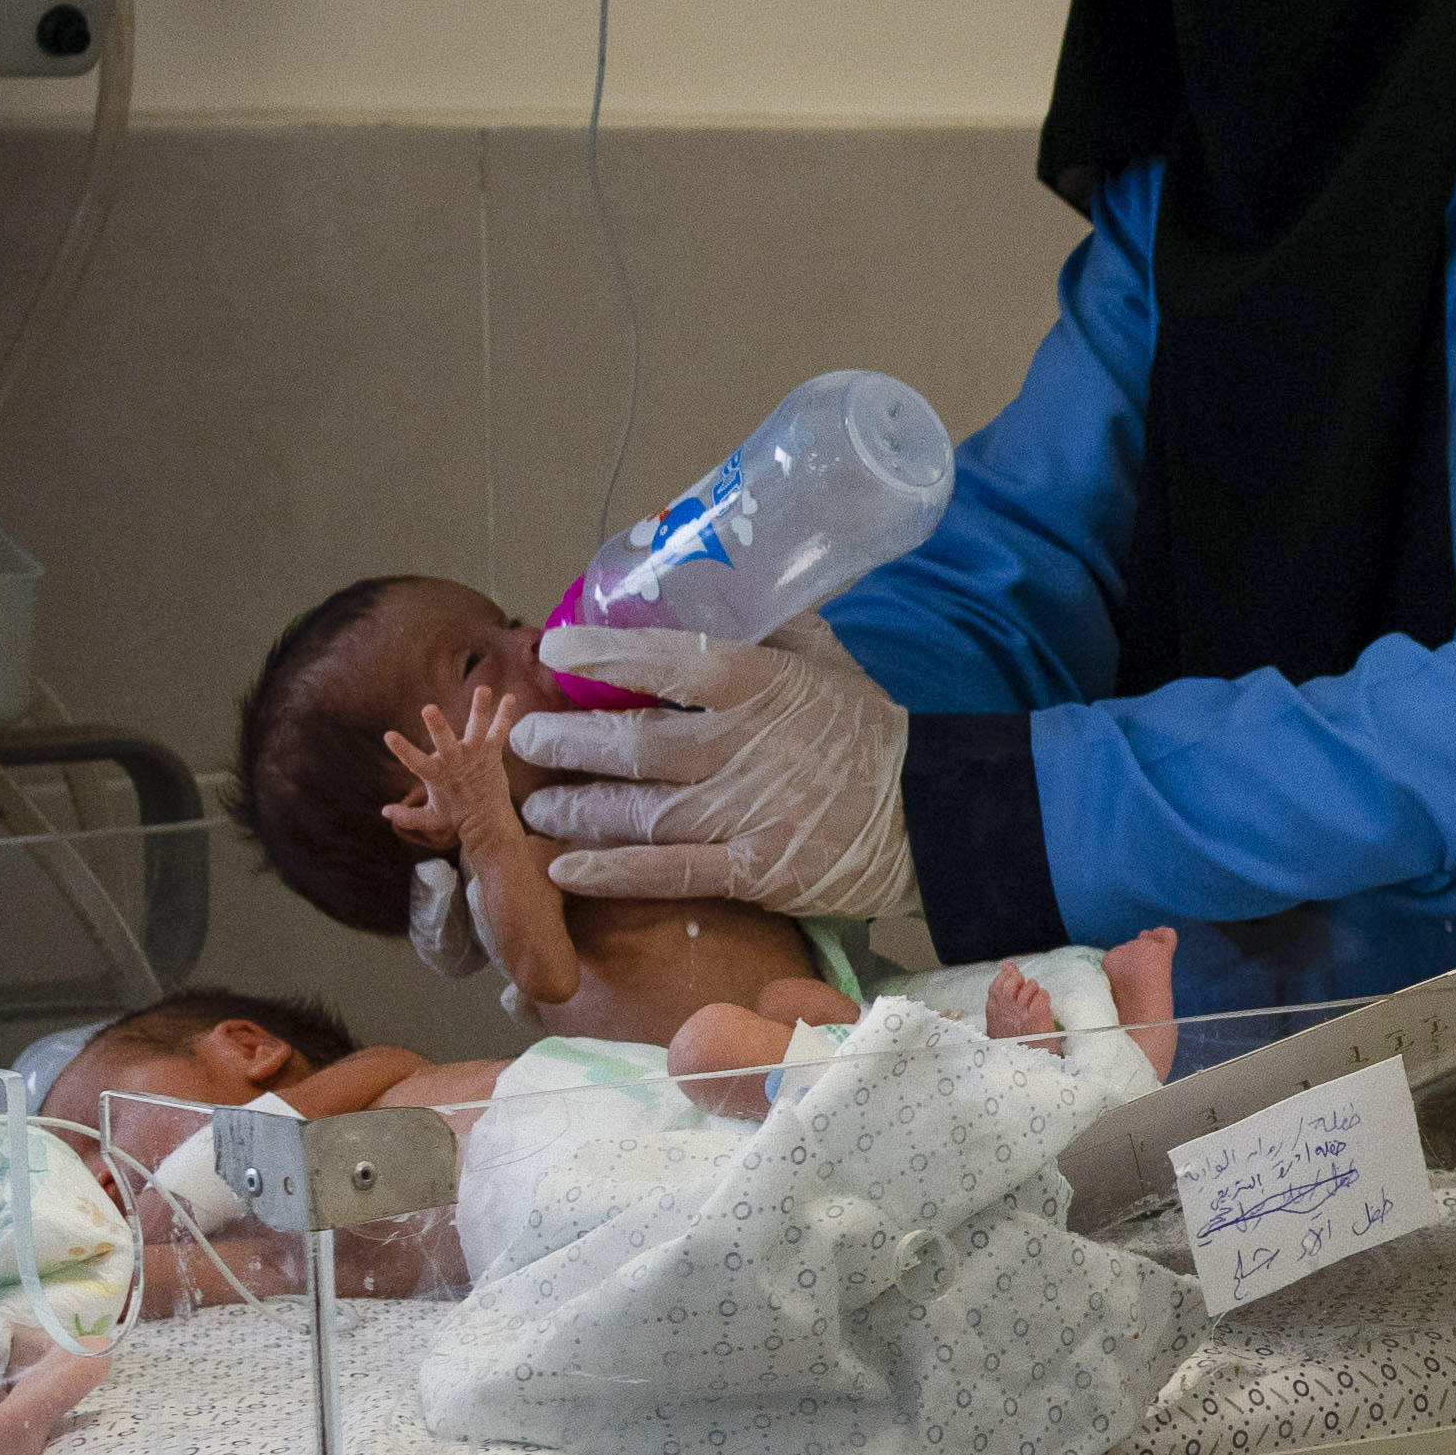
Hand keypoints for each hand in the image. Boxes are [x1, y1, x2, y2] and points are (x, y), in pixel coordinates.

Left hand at [522, 613, 919, 922]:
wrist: (931, 815)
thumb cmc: (870, 729)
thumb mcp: (827, 657)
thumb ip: (768, 623)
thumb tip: (713, 581)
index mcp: (764, 685)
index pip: (672, 661)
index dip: (606, 655)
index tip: (554, 651)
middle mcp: (745, 749)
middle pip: (635, 745)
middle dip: (567, 744)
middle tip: (523, 739)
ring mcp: (746, 815)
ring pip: (638, 812)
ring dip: (575, 809)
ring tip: (533, 804)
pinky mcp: (753, 872)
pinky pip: (668, 874)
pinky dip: (611, 872)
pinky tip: (563, 870)